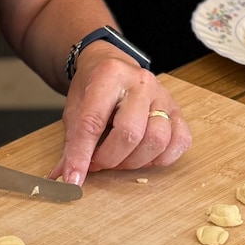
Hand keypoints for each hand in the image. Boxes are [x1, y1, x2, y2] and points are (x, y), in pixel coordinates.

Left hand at [48, 45, 190, 186]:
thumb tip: (64, 178)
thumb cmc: (93, 88)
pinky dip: (161, 158)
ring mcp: (163, 95)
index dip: (81, 156)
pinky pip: (180, 142)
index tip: (73, 179)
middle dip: (110, 159)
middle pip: (130, 133)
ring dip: (135, 161)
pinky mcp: (177, 110)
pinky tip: (143, 156)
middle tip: (98, 163)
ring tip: (119, 158)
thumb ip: (72, 144)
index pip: (93, 122)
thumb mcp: (74, 110)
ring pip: (157, 139)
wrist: (111, 65)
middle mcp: (141, 82)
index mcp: (109, 75)